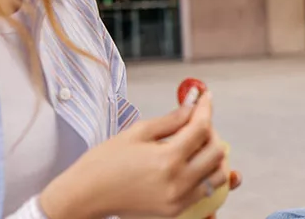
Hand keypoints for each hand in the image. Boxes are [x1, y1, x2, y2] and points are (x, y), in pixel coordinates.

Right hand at [40, 92, 226, 218]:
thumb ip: (171, 119)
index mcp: (167, 159)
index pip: (201, 128)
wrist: (86, 195)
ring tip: (195, 145)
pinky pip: (205, 191)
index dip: (205, 107)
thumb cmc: (105, 161)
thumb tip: (193, 101)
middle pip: (217, 151)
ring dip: (213, 156)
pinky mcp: (175, 210)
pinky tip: (193, 163)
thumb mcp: (137, 132)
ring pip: (218, 175)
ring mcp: (179, 200)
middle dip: (210, 131)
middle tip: (195, 122)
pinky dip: (206, 175)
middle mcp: (178, 182)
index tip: (205, 96)